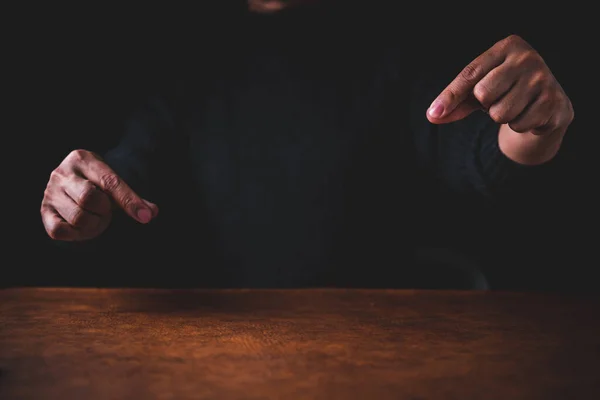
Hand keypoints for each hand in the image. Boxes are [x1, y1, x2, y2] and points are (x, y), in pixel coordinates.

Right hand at [41, 150, 158, 240]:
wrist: (73, 183)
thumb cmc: (98, 184)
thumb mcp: (115, 185)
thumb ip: (133, 198)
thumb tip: (151, 212)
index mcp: (82, 159)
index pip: (110, 182)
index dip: (129, 201)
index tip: (145, 216)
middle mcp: (62, 173)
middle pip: (89, 199)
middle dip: (104, 211)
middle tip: (105, 211)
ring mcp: (50, 192)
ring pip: (77, 217)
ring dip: (93, 224)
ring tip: (95, 218)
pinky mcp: (43, 211)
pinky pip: (60, 231)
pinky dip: (76, 234)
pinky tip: (81, 226)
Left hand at [427, 35, 573, 163]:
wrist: (547, 102)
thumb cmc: (505, 90)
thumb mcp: (478, 90)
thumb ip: (455, 100)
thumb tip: (432, 115)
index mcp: (507, 47)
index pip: (470, 74)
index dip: (450, 96)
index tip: (434, 113)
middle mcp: (527, 58)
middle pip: (483, 94)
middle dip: (486, 104)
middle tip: (500, 98)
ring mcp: (543, 79)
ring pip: (500, 113)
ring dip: (503, 117)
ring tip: (514, 106)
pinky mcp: (553, 101)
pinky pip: (519, 124)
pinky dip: (520, 125)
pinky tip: (530, 113)